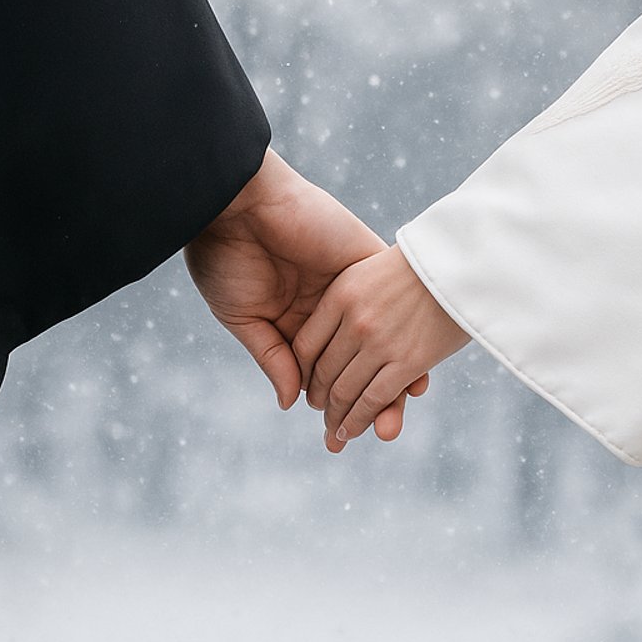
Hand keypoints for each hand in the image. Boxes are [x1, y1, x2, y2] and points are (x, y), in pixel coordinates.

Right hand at [187, 150, 426, 438]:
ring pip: (384, 336)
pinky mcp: (367, 259)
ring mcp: (352, 284)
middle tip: (384, 432)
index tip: (346, 437)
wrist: (234, 204)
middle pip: (362, 359)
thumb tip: (291, 402)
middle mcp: (329, 306)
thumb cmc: (224, 257)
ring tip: (404, 408)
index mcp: (296, 319)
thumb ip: (272, 357)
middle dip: (374, 396)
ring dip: (397, 373)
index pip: (328, 368)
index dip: (339, 401)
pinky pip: (397, 298)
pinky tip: (417, 366)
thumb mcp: (242, 318)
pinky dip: (409, 332)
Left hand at [293, 245, 470, 452]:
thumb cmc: (422, 266)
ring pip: (344, 392)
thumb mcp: (371, 271)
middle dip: (318, 401)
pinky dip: (357, 422)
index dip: (302, 371)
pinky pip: (372, 400)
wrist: (464, 264)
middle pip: (322, 373)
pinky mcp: (407, 362)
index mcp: (340, 295)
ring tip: (335, 433)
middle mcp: (354, 321)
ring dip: (336, 418)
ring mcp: (379, 343)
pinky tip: (350, 433)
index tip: (306, 383)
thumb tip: (338, 330)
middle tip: (320, 413)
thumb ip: (349, 299)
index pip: (305, 346)